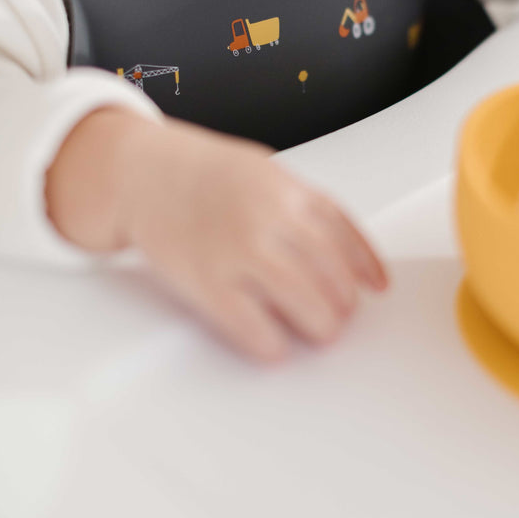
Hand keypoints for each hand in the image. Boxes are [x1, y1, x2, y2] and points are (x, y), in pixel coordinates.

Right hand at [121, 118, 388, 361]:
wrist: (142, 173)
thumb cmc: (203, 175)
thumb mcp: (264, 172)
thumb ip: (304, 205)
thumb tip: (346, 250)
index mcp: (287, 188)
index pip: (343, 232)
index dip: (365, 265)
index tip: (376, 287)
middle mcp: (268, 216)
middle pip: (328, 269)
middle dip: (343, 301)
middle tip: (343, 315)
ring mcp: (237, 248)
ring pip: (300, 297)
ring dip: (319, 322)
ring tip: (321, 330)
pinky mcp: (206, 279)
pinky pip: (250, 323)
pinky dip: (270, 341)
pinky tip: (276, 345)